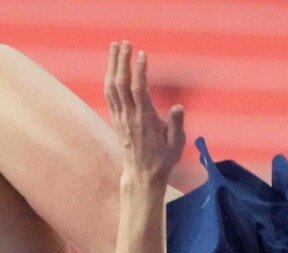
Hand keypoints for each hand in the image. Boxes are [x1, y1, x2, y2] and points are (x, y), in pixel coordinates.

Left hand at [104, 41, 184, 184]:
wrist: (142, 174)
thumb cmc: (163, 159)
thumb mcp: (176, 144)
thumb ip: (176, 124)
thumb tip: (178, 107)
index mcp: (146, 120)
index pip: (139, 90)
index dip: (139, 71)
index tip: (142, 54)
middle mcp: (130, 116)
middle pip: (121, 83)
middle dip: (122, 61)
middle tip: (125, 42)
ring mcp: (121, 117)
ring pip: (112, 86)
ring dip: (113, 65)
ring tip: (116, 47)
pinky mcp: (116, 119)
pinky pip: (109, 95)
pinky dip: (109, 78)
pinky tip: (112, 67)